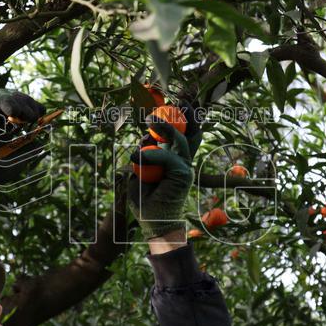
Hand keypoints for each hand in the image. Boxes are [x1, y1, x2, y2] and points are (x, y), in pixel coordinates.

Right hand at [0, 89, 46, 183]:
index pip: (18, 111)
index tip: (43, 113)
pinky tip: (14, 112)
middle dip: (27, 105)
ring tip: (27, 115)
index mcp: (1, 129)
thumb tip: (42, 138)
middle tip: (37, 114)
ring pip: (4, 96)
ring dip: (19, 103)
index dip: (31, 108)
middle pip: (12, 101)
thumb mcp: (17, 158)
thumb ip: (29, 147)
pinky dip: (5, 100)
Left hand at [127, 102, 202, 239]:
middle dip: (183, 114)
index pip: (180, 133)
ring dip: (165, 127)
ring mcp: (184, 166)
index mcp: (173, 158)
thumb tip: (145, 137)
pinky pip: (168, 157)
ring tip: (150, 119)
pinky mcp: (183, 173)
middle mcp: (181, 160)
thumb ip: (144, 155)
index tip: (171, 102)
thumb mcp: (139, 173)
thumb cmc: (145, 201)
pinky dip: (153, 155)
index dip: (178, 118)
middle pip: (188, 131)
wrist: (154, 224)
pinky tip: (138, 158)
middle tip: (172, 102)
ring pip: (179, 139)